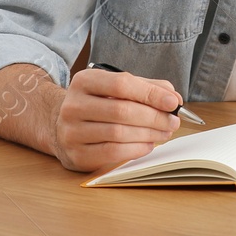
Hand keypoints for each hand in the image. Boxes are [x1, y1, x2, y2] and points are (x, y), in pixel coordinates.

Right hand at [53, 66, 182, 174]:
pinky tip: (148, 145)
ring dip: (148, 134)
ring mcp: (71, 131)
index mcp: (84, 81)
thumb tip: (173, 98)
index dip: (150, 93)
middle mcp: (74, 105)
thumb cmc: (97, 105)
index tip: (173, 102)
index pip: (122, 84)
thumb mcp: (115, 89)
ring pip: (118, 133)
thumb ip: (145, 88)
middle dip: (154, 117)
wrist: (61, 127)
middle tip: (173, 121)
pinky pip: (112, 152)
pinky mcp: (76, 154)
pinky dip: (136, 149)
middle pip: (122, 110)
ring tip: (164, 133)